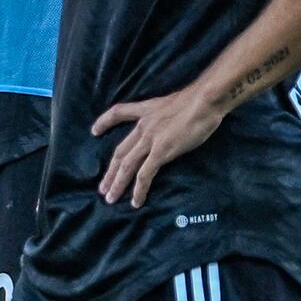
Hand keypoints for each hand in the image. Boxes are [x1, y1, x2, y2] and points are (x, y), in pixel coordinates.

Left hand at [89, 81, 233, 207]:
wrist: (206, 100)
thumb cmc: (201, 99)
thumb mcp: (177, 102)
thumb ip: (170, 114)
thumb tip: (175, 123)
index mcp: (147, 110)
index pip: (118, 112)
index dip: (104, 122)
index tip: (94, 131)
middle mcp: (144, 125)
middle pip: (120, 151)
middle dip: (110, 172)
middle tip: (102, 188)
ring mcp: (150, 139)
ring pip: (126, 165)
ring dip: (117, 184)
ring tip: (110, 199)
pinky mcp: (161, 151)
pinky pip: (144, 175)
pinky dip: (138, 190)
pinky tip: (136, 202)